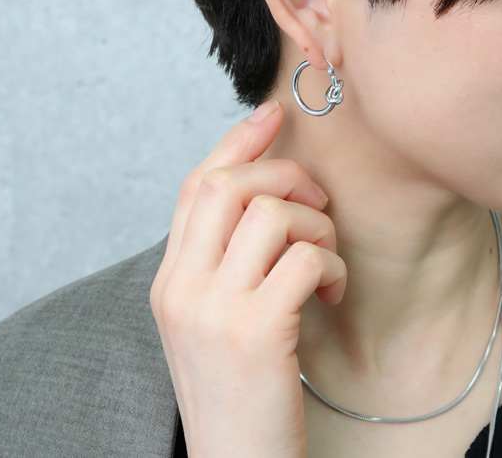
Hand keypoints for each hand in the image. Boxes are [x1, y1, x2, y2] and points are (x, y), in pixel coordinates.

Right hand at [150, 100, 346, 457]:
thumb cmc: (238, 388)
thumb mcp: (213, 318)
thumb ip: (223, 261)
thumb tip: (266, 198)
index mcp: (169, 280)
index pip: (194, 187)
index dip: (235, 142)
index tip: (271, 114)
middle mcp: (182, 287)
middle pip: (229, 185)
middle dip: (284, 174)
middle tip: (317, 201)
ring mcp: (215, 308)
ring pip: (272, 213)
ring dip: (317, 226)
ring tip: (325, 260)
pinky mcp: (256, 331)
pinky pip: (306, 256)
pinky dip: (331, 263)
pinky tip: (331, 291)